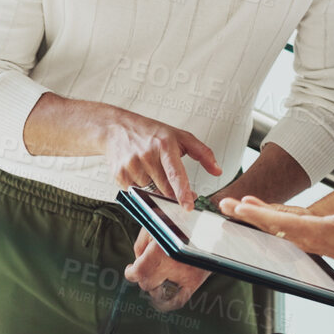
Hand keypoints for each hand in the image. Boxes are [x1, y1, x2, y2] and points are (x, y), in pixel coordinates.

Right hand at [100, 110, 220, 209]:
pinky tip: (139, 171)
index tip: (188, 206)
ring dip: (155, 187)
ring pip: (151, 192)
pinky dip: (141, 186)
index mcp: (164, 145)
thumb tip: (217, 171)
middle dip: (173, 193)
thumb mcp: (180, 136)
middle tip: (176, 186)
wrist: (116, 127)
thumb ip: (203, 153)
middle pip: (165, 188)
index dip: (182, 192)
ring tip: (150, 168)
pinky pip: (136, 192)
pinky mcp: (120, 175)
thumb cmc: (150, 132)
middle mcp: (147, 155)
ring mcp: (131, 165)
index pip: (175, 173)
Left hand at [125, 230, 209, 311]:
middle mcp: (172, 266)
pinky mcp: (194, 281)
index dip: (130, 272)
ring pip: (159, 294)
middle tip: (145, 270)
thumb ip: (141, 245)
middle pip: (146, 284)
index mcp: (160, 250)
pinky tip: (160, 299)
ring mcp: (185, 275)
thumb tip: (136, 261)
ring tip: (155, 278)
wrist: (209, 227)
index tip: (130, 269)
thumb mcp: (154, 225)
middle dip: (142, 277)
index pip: (137, 273)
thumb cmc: (179, 223)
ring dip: (153, 287)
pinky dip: (167, 303)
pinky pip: (178, 301)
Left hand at [223, 191, 333, 276]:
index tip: (242, 208)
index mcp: (316, 232)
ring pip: (270, 227)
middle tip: (224, 205)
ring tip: (231, 205)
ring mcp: (302, 239)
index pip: (282, 223)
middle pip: (269, 226)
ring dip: (250, 216)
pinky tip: (252, 209)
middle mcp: (305, 238)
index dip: (261, 215)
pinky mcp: (303, 237)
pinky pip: (277, 227)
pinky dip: (262, 217)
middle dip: (246, 215)